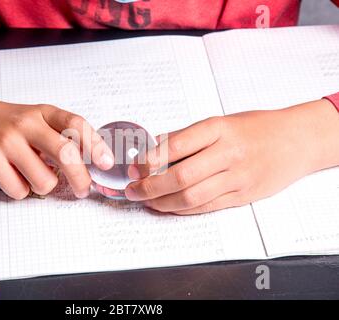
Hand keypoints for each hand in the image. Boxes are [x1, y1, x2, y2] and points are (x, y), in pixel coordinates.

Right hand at [0, 94, 113, 198]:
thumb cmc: (4, 123)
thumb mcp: (34, 119)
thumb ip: (59, 136)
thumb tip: (90, 163)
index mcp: (43, 112)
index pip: (77, 125)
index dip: (96, 146)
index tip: (106, 163)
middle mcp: (27, 123)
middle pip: (67, 154)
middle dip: (81, 179)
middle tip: (83, 190)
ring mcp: (8, 141)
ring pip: (44, 181)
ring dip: (42, 185)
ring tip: (30, 174)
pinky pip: (20, 191)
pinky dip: (20, 190)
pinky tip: (11, 176)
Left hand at [125, 99, 338, 214]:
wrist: (296, 140)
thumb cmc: (256, 128)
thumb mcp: (221, 121)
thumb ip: (188, 136)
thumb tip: (154, 147)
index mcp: (218, 128)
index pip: (176, 146)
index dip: (149, 160)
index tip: (134, 168)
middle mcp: (227, 153)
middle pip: (181, 177)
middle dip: (150, 187)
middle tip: (133, 190)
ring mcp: (237, 177)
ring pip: (192, 197)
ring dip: (162, 202)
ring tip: (146, 200)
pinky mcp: (242, 196)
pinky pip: (206, 207)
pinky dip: (182, 209)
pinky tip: (168, 207)